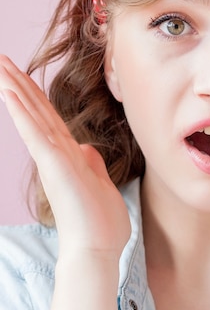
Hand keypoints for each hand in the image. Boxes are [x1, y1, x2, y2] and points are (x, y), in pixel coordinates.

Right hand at [0, 55, 130, 259]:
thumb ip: (90, 163)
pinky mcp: (54, 166)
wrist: (98, 251)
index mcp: (68, 154)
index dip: (34, 93)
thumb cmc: (100, 224)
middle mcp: (56, 153)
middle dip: (18, 82)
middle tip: (0, 58)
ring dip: (15, 88)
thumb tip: (86, 147)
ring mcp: (53, 159)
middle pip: (35, 109)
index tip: (21, 74)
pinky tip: (9, 93)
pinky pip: (35, 134)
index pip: (48, 116)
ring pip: (31, 115)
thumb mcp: (100, 184)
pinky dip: (22, 113)